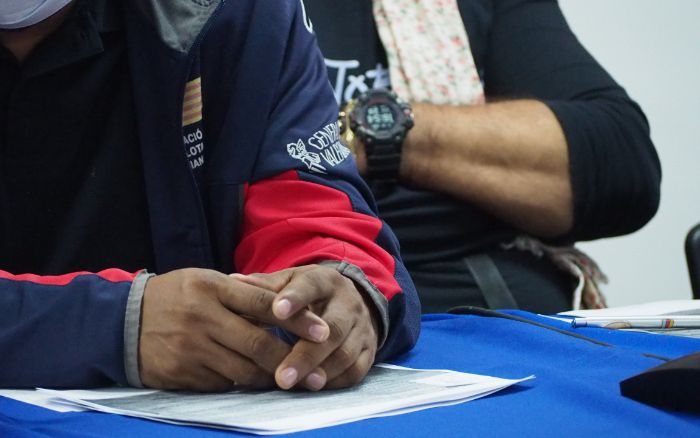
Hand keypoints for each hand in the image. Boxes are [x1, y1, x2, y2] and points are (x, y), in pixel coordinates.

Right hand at [138, 268, 329, 390]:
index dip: (297, 318)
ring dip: (270, 376)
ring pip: (244, 370)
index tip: (323, 331)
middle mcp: (202, 317)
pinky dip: (241, 382)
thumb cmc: (176, 297)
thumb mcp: (206, 282)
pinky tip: (251, 379)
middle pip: (257, 343)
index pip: (263, 303)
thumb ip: (243, 294)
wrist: (121, 322)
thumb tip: (285, 309)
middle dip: (291, 359)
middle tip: (316, 371)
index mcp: (212, 288)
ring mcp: (191, 349)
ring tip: (291, 379)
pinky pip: (223, 383)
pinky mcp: (181, 374)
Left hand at [232, 265, 378, 390]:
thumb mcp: (291, 281)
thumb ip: (264, 286)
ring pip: (345, 353)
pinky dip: (334, 382)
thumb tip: (232, 282)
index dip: (295, 299)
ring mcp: (361, 328)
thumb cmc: (310, 293)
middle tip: (282, 375)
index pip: (311, 286)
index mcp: (325, 281)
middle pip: (333, 328)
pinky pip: (355, 371)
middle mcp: (348, 303)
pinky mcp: (369, 351)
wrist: (352, 300)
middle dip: (306, 354)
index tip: (276, 311)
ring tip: (295, 386)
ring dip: (320, 371)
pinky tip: (311, 389)